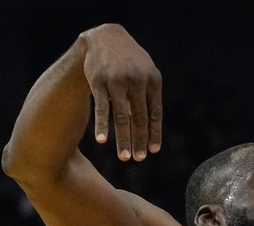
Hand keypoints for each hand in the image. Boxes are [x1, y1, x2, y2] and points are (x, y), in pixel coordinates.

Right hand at [80, 24, 161, 161]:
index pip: (155, 113)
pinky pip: (102, 108)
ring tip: (124, 158)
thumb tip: (146, 128)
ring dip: (124, 139)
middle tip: (139, 159)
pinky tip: (102, 141)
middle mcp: (137, 80)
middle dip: (140, 141)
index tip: (153, 151)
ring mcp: (118, 81)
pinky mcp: (99, 81)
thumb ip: (147, 98)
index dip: (154, 133)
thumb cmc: (128, 61)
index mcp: (153, 80)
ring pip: (122, 117)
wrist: (104, 37)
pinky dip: (102, 125)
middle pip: (140, 118)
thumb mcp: (144, 74)